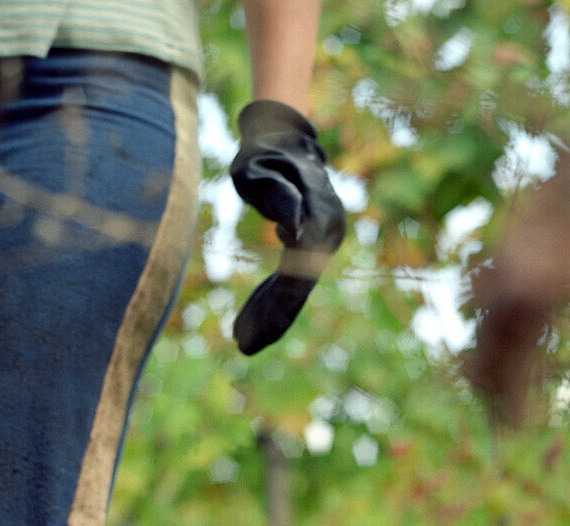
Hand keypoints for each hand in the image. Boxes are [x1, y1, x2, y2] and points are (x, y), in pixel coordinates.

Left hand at [229, 100, 345, 354]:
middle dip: (271, 321)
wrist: (284, 133)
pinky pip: (293, 277)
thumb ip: (270, 192)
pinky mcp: (313, 242)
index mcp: (317, 221)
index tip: (250, 331)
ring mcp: (323, 239)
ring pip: (296, 287)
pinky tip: (251, 317)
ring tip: (241, 340)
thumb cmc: (263, 149)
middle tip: (242, 347)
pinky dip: (272, 296)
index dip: (273, 308)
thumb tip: (290, 226)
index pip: (295, 277)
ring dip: (270, 314)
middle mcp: (327, 234)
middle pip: (298, 289)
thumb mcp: (255, 167)